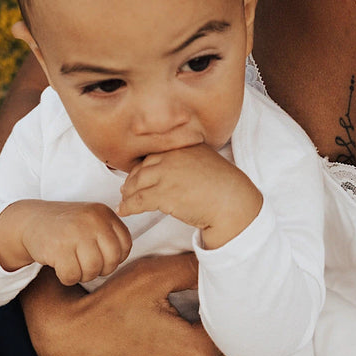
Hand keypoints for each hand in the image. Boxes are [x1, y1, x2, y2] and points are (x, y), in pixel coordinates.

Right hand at [1, 201, 132, 285]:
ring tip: (74, 266)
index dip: (115, 258)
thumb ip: (109, 235)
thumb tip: (121, 261)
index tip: (102, 258)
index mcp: (103, 213)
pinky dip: (67, 278)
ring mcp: (74, 233)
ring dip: (83, 275)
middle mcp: (91, 220)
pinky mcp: (57, 247)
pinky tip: (61, 268)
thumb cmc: (66, 227)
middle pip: (111, 260)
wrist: (31, 220)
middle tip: (87, 266)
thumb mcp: (91, 221)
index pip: (125, 244)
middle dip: (101, 270)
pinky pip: (72, 276)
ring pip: (93, 270)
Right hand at [19, 253, 273, 355]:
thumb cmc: (108, 305)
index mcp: (196, 351)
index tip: (275, 310)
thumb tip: (223, 257)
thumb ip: (195, 268)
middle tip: (282, 335)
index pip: (242, 337)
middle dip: (259, 349)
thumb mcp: (154, 275)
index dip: (259, 323)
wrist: (67, 340)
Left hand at [118, 144, 262, 248]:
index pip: (154, 155)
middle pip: (142, 168)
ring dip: (128, 194)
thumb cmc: (224, 187)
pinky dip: (128, 206)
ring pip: (137, 183)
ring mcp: (166, 174)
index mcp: (182, 145)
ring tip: (125, 201)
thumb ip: (188, 159)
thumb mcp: (206, 161)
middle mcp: (172, 156)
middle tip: (127, 189)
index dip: (142, 167)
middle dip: (132, 180)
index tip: (138, 174)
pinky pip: (138, 200)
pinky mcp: (163, 193)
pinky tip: (123, 210)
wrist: (232, 202)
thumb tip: (174, 171)